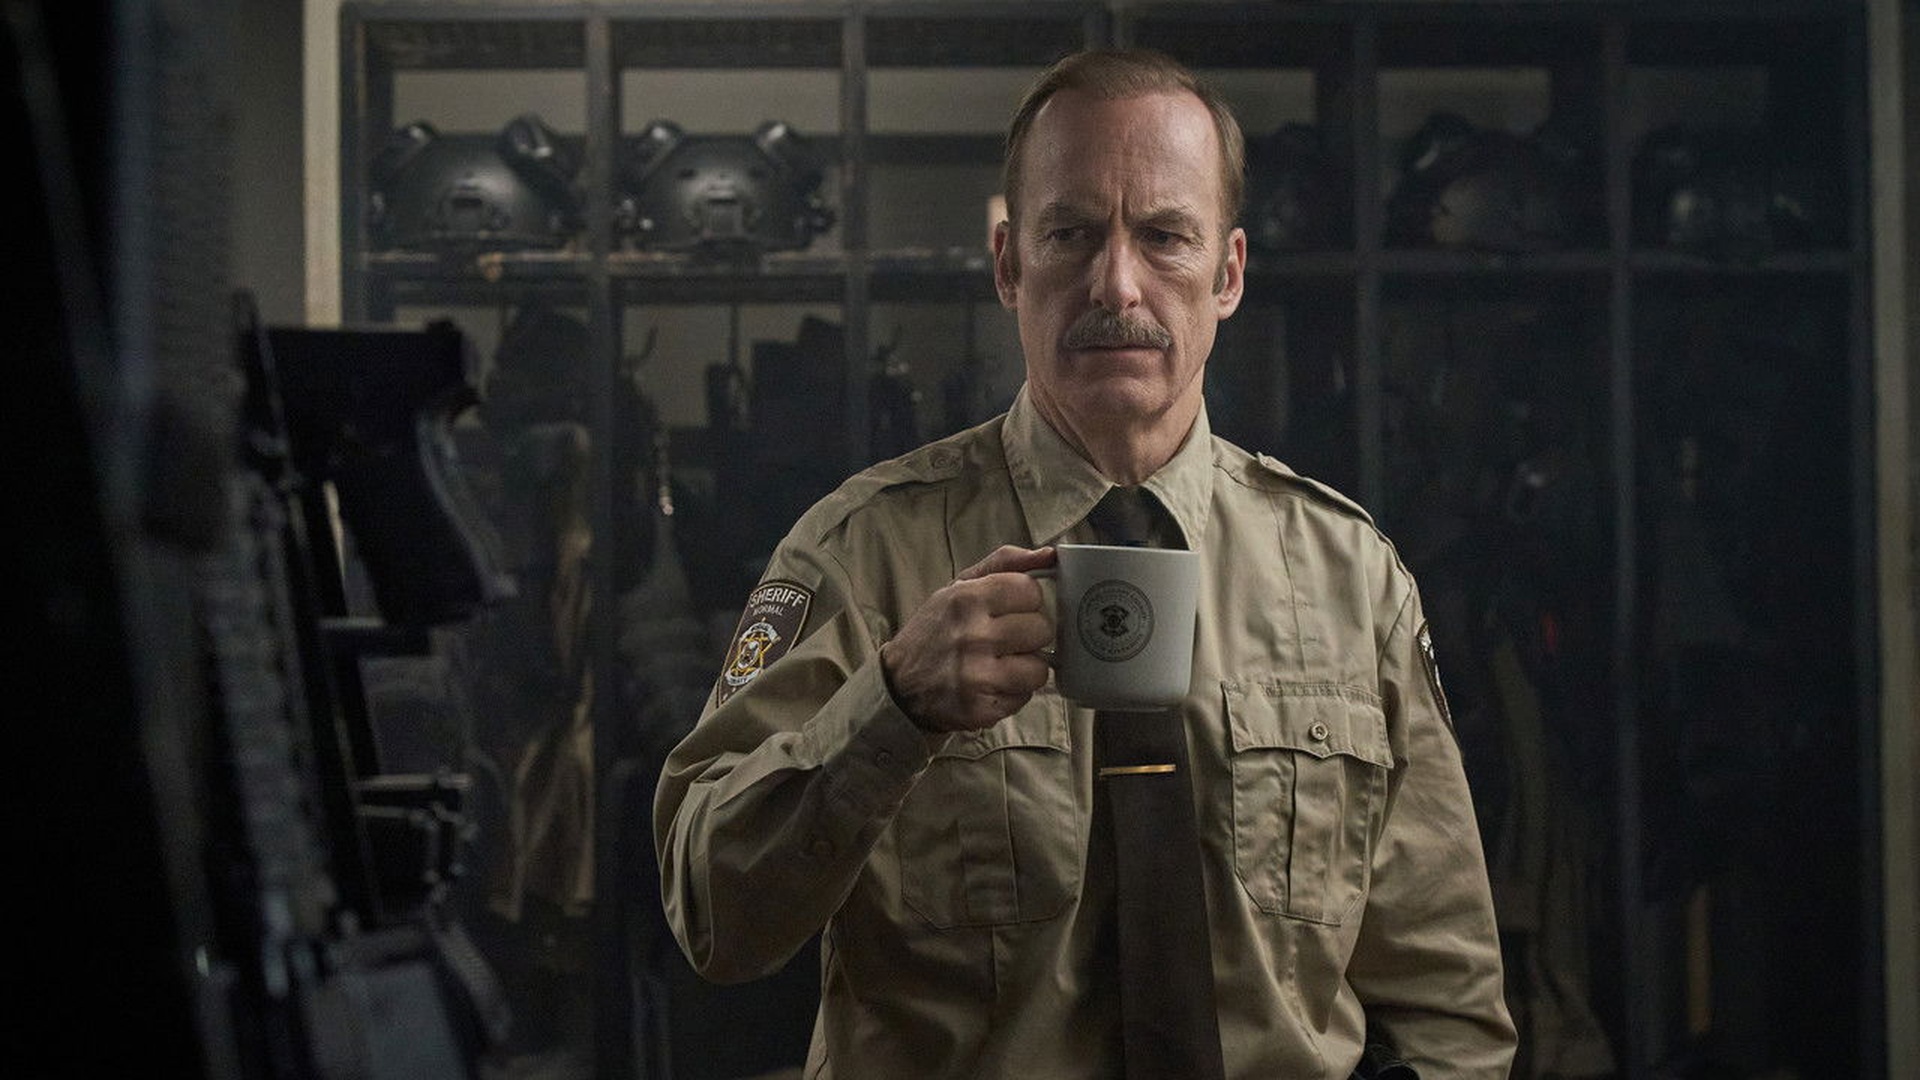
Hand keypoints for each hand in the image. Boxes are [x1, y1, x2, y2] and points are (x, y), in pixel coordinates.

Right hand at [879, 545, 1055, 732]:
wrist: (899, 685)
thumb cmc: (937, 630)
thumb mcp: (958, 587)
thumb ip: (1004, 564)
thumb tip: (1050, 555)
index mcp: (966, 599)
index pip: (1030, 591)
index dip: (1026, 601)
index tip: (1011, 609)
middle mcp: (972, 636)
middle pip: (1041, 630)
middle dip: (1029, 635)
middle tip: (1006, 639)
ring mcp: (977, 677)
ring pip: (1038, 669)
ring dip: (1025, 668)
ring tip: (1002, 664)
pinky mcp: (981, 710)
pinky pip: (1024, 698)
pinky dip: (1013, 693)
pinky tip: (991, 686)